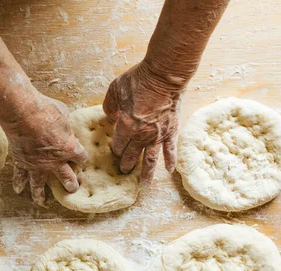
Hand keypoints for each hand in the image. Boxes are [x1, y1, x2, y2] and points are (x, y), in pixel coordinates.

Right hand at [0, 93, 87, 204]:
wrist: (22, 113)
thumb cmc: (45, 110)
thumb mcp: (64, 114)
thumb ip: (65, 125)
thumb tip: (64, 125)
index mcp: (70, 149)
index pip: (81, 157)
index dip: (81, 157)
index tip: (80, 157)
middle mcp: (55, 162)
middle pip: (67, 178)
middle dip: (71, 184)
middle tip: (72, 188)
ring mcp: (37, 165)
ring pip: (40, 184)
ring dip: (41, 194)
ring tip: (42, 202)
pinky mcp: (22, 162)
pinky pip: (20, 176)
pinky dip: (19, 183)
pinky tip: (19, 190)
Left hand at [103, 61, 181, 182]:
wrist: (165, 75)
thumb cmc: (139, 80)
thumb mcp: (115, 89)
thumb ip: (109, 107)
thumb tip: (110, 118)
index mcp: (126, 126)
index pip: (117, 145)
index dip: (114, 149)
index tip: (114, 149)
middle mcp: (142, 135)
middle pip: (131, 156)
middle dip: (126, 165)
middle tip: (123, 171)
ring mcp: (158, 135)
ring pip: (150, 159)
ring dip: (146, 173)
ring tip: (143, 185)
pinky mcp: (171, 131)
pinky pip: (170, 150)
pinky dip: (170, 161)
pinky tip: (168, 171)